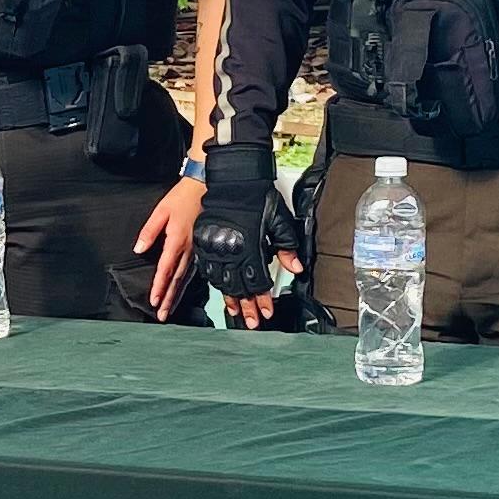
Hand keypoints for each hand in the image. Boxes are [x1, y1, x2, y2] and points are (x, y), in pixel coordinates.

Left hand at [135, 179, 205, 319]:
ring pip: (186, 277)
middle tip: (161, 315)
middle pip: (177, 279)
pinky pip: (193, 270)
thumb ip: (149, 231)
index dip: (159, 287)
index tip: (153, 301)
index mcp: (177, 240)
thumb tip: (138, 249)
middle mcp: (189, 249)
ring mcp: (197, 249)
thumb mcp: (161, 211)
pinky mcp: (202, 247)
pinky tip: (182, 291)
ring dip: (177, 295)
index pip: (166, 270)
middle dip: (168, 298)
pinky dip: (187, 284)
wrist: (206, 187)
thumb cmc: (182, 197)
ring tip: (169, 309)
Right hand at [191, 142, 283, 318]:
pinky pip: (206, 268)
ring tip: (235, 311)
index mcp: (251, 247)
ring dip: (229, 298)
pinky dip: (213, 281)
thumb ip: (286, 246)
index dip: (262, 300)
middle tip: (252, 323)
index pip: (258, 282)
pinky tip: (218, 288)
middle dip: (247, 307)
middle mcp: (231, 250)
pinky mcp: (203, 241)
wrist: (231, 175)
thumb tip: (295, 268)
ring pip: (221, 281)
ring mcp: (215, 247)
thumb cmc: (255, 195)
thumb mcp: (279, 219)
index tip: (266, 313)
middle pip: (239, 288)